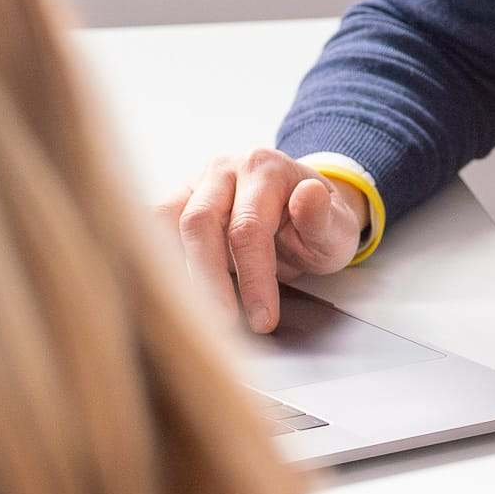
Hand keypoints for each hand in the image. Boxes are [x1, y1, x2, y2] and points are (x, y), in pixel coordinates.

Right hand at [160, 149, 368, 334]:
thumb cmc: (318, 222)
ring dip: (177, 271)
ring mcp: (196, 182)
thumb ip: (324, 218)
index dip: (253, 279)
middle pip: (199, 223)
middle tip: (222, 324)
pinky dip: (157, 257)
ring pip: (167, 223)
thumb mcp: (338, 226)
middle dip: (209, 280)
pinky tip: (167, 289)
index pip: (248, 228)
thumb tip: (308, 196)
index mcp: (265, 168)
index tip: (262, 319)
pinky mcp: (178, 200)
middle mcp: (224, 168)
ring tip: (194, 312)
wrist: (301, 206)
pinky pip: (155, 225)